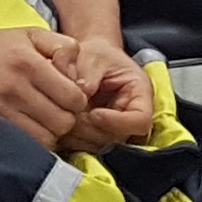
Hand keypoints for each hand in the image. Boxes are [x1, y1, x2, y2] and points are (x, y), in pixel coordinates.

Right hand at [0, 24, 93, 144]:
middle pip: (63, 122)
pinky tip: (30, 127)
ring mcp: (1, 109)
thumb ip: (64, 47)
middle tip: (58, 111)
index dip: (78, 101)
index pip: (74, 98)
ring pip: (46, 138)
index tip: (70, 97)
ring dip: (51, 133)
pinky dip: (34, 140)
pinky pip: (25, 143)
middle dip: (67, 119)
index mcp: (30, 63)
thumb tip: (80, 77)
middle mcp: (16, 87)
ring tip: (44, 120)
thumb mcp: (32, 35)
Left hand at [61, 36, 155, 153]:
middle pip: (117, 137)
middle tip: (70, 111)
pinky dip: (69, 136)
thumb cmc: (96, 55)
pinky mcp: (97, 136)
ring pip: (98, 145)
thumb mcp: (93, 56)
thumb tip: (79, 96)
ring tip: (64, 111)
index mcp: (139, 93)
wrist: (89, 60)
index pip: (140, 120)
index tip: (94, 113)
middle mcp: (130, 116)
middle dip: (90, 127)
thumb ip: (87, 75)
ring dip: (77, 133)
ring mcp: (114, 129)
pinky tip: (60, 118)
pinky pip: (83, 145)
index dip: (116, 122)